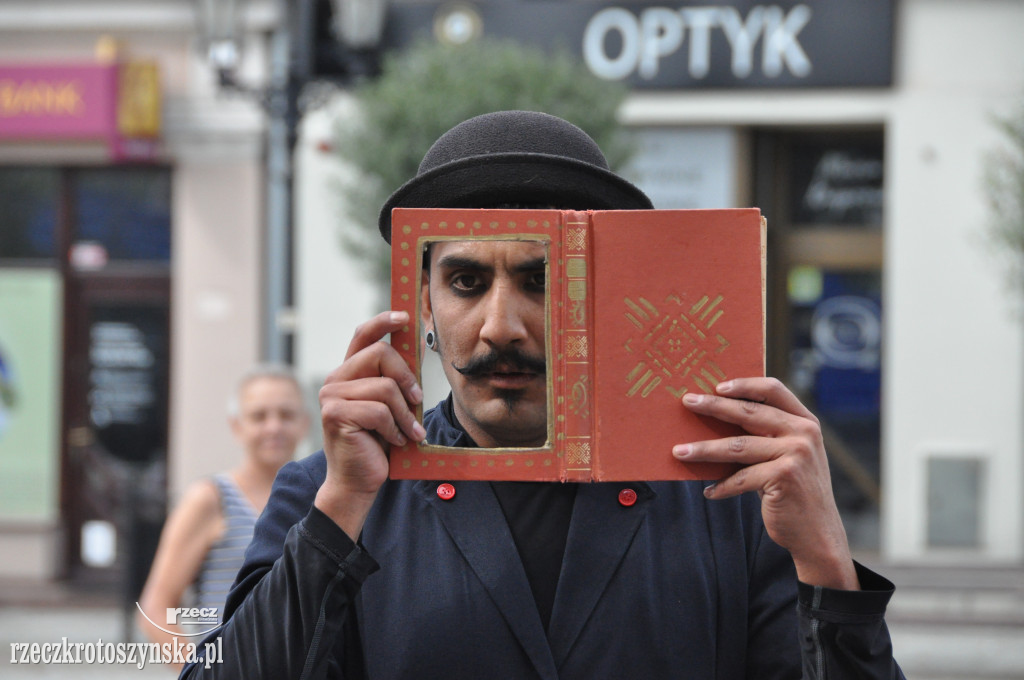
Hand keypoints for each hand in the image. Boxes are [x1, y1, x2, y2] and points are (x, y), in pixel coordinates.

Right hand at [314, 311, 424, 538]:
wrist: (357, 481)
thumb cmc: (377, 443)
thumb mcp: (391, 405)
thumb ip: (397, 378)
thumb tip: (419, 345)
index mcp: (349, 374)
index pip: (362, 335)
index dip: (383, 321)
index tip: (404, 317)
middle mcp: (335, 380)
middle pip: (380, 354)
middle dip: (406, 377)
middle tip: (417, 399)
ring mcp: (331, 396)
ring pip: (384, 387)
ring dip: (404, 413)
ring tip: (407, 431)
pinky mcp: (335, 415)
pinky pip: (379, 411)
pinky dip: (394, 428)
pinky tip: (394, 440)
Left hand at [673, 377, 858, 590]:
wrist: (818, 533)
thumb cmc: (795, 491)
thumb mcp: (789, 455)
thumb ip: (767, 435)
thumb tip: (716, 419)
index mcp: (805, 421)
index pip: (773, 389)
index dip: (744, 384)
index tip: (716, 386)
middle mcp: (804, 433)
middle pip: (748, 412)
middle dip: (713, 407)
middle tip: (687, 403)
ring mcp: (795, 454)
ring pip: (737, 446)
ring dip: (703, 450)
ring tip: (679, 452)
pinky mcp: (784, 477)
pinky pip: (741, 478)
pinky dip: (722, 486)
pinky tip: (709, 492)